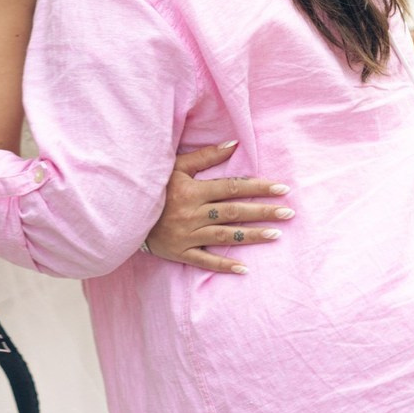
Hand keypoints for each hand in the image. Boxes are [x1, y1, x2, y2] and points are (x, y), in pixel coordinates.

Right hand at [143, 141, 292, 274]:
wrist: (124, 213)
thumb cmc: (154, 187)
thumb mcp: (175, 167)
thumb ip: (204, 156)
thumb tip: (233, 144)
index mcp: (192, 191)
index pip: (232, 188)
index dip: (258, 187)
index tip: (282, 188)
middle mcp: (192, 213)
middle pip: (234, 212)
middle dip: (263, 212)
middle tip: (289, 213)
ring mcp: (186, 235)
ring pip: (225, 235)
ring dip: (252, 235)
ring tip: (277, 234)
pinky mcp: (179, 252)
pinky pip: (204, 260)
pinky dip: (223, 265)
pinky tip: (244, 268)